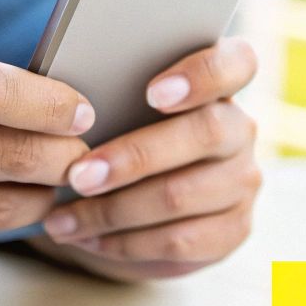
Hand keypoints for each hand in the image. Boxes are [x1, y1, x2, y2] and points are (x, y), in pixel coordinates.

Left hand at [30, 39, 261, 280]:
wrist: (135, 199)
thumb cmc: (119, 132)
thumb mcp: (116, 105)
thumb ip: (111, 89)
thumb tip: (66, 101)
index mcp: (222, 81)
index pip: (236, 63)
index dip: (202, 75)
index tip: (152, 94)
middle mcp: (241, 128)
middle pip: (205, 133)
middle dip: (134, 156)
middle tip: (78, 175)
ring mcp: (243, 181)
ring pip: (180, 195)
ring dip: (112, 210)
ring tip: (62, 217)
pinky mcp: (233, 230)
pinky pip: (178, 240)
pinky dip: (123, 242)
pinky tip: (87, 238)